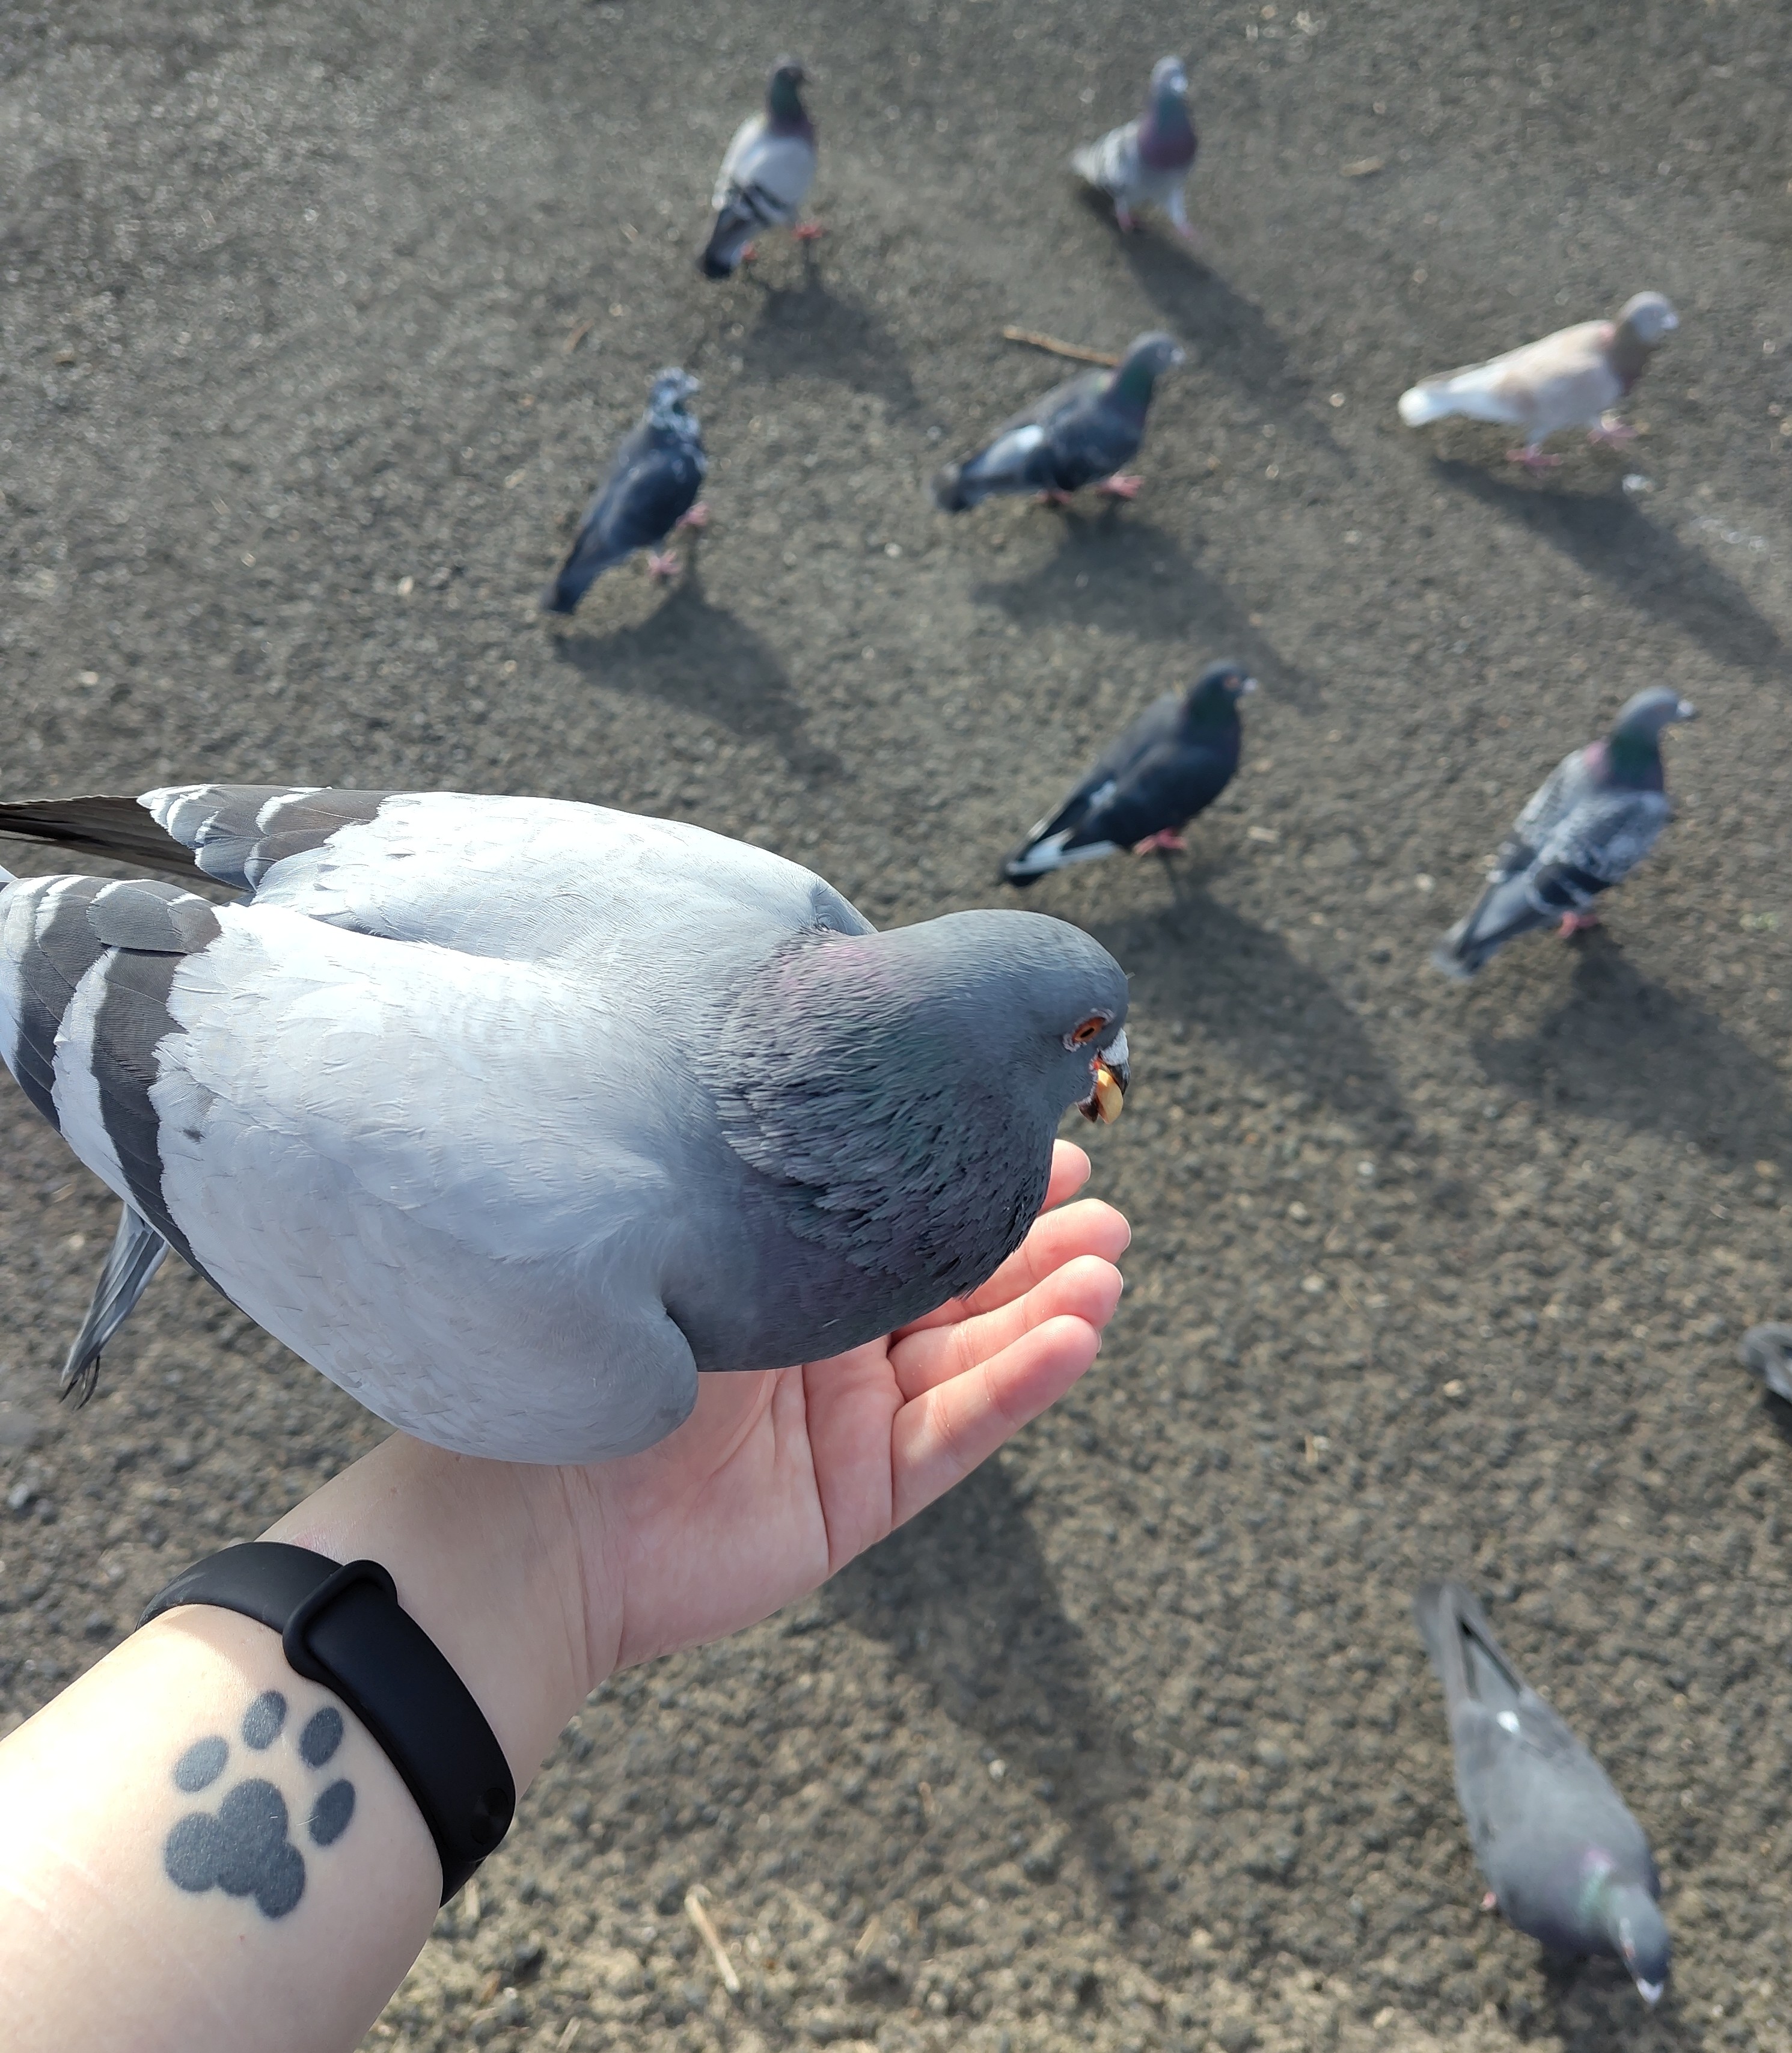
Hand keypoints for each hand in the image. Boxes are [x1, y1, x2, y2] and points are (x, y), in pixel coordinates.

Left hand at [565, 1139, 1128, 1680]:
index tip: (1049, 1140)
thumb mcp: (709, 1251)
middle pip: (957, 1289)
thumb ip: (791, 1200)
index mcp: (785, 1275)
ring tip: (1107, 1264)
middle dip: (1034, 1246)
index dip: (978, 1188)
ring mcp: (848, 1423)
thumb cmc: (604, 1356)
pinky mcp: (862, 1494)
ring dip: (1047, 1310)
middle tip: (1102, 1206)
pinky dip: (1020, 1386)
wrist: (538, 1515)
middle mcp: (827, 1346)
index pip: (903, 1225)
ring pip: (972, 1358)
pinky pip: (956, 1433)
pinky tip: (1077, 1337)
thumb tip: (866, 1091)